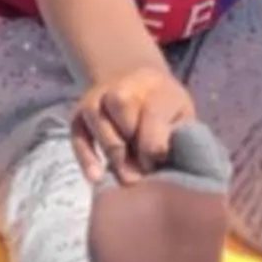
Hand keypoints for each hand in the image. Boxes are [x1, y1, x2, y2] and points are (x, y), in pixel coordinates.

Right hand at [72, 65, 196, 184]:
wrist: (136, 83)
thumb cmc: (164, 107)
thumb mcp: (182, 113)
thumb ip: (180, 133)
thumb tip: (171, 162)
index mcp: (155, 86)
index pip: (152, 113)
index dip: (155, 144)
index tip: (159, 162)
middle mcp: (122, 86)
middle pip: (122, 110)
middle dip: (133, 146)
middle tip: (143, 171)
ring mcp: (96, 100)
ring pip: (99, 122)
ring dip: (114, 153)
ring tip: (128, 177)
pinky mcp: (78, 116)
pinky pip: (78, 137)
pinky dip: (86, 157)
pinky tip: (97, 177)